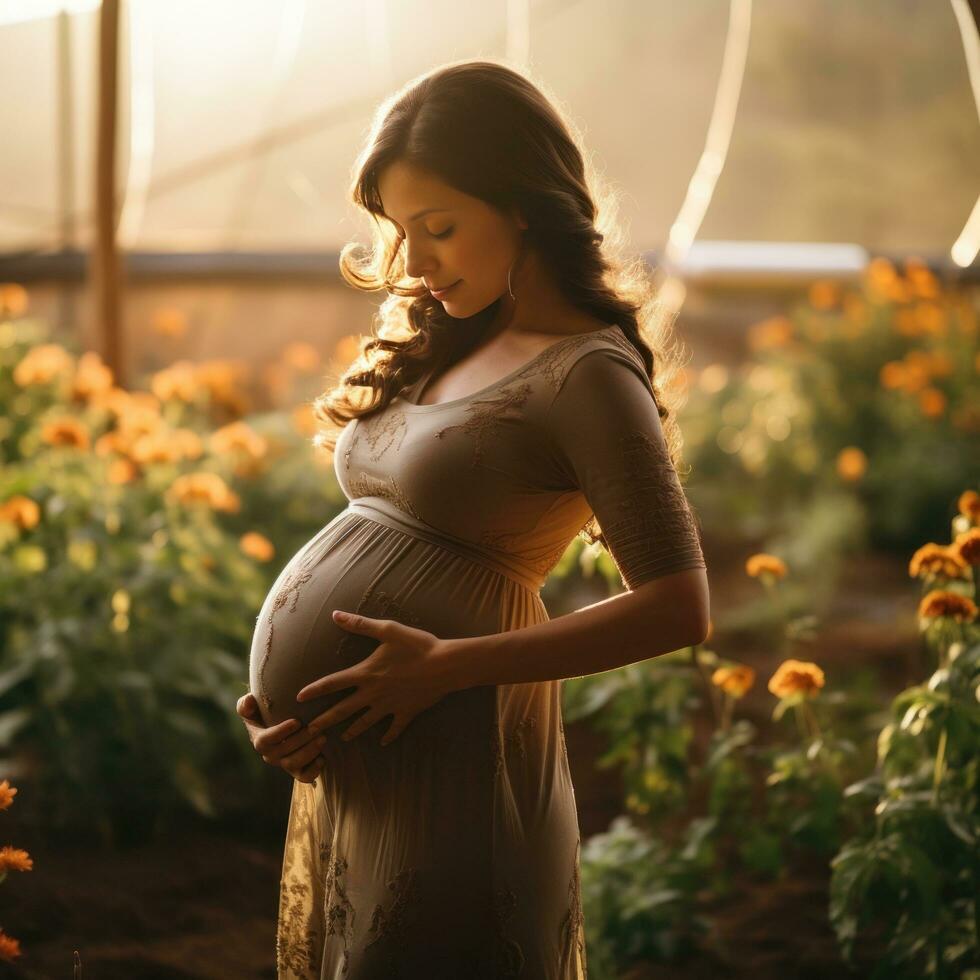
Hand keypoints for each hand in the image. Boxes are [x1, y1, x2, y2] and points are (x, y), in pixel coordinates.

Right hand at [236, 692, 326, 783]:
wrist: (288, 721)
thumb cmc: (269, 711)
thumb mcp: (254, 705)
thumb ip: (247, 704)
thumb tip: (249, 702)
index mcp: (259, 739)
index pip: (264, 741)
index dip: (280, 733)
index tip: (296, 722)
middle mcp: (270, 754)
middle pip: (282, 753)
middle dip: (300, 740)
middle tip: (316, 728)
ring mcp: (284, 763)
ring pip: (293, 765)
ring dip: (309, 752)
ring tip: (322, 738)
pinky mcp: (299, 770)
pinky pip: (304, 777)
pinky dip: (313, 770)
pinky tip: (322, 758)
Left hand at [295, 609, 457, 745]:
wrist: (445, 665)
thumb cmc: (416, 645)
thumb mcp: (387, 630)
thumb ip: (360, 624)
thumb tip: (335, 614)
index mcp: (366, 673)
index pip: (332, 683)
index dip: (314, 690)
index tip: (298, 698)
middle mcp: (373, 693)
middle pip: (343, 710)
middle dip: (325, 721)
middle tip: (310, 731)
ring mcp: (389, 706)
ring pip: (365, 722)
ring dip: (352, 731)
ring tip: (342, 739)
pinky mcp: (406, 713)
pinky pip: (394, 728)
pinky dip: (388, 736)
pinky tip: (383, 742)